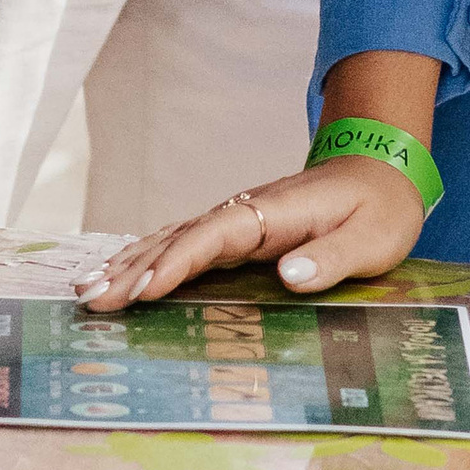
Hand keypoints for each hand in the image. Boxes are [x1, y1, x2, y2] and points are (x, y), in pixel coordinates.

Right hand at [77, 153, 428, 313]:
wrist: (383, 172)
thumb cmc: (381, 207)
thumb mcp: (373, 237)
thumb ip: (331, 256)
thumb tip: (288, 275)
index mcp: (272, 212)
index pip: (213, 237)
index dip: (175, 263)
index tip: (141, 290)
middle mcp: (245, 212)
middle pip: (178, 237)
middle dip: (132, 267)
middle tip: (90, 297)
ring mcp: (238, 220)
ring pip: (173, 239)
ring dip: (129, 263)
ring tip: (86, 290)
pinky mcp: (238, 232)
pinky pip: (185, 244)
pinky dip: (149, 259)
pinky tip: (123, 275)